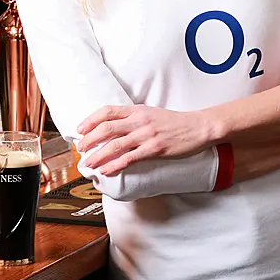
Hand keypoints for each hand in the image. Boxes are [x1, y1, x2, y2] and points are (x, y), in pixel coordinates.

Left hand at [74, 105, 210, 175]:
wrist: (198, 127)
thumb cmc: (174, 122)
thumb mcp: (151, 113)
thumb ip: (133, 118)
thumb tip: (113, 127)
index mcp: (137, 110)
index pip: (107, 111)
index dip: (91, 120)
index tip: (80, 129)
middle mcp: (139, 120)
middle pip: (107, 128)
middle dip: (90, 139)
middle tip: (81, 149)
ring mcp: (147, 135)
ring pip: (115, 145)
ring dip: (98, 155)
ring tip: (89, 163)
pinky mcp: (155, 149)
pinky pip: (130, 158)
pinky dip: (115, 165)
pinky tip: (106, 170)